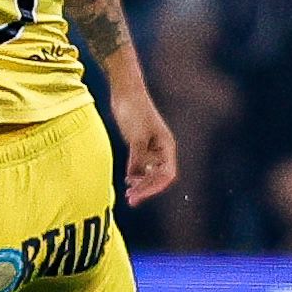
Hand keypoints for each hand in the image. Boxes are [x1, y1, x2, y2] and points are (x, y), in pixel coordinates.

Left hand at [110, 79, 178, 205]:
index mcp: (166, 146)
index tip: (138, 194)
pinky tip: (128, 179)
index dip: (154, 187)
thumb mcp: (136, 136)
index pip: (166, 174)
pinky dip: (136, 174)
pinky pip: (141, 165)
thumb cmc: (134, 110)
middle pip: (158, 176)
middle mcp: (161, 148)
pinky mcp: (140, 143)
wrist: (125, 92)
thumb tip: (136, 176)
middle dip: (146, 189)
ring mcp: (151, 146)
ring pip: (150, 172)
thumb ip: (138, 157)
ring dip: (141, 183)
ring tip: (128, 192)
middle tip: (130, 199)